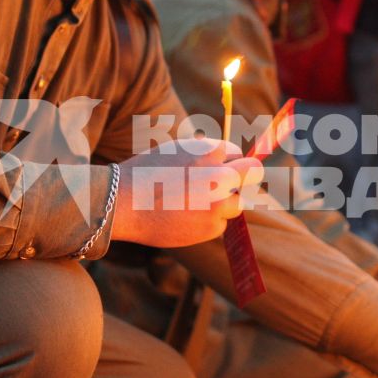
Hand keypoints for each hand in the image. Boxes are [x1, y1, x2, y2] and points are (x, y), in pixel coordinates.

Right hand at [109, 137, 261, 248]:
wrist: (123, 204)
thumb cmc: (145, 174)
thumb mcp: (176, 150)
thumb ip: (202, 154)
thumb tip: (227, 158)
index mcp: (208, 151)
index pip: (237, 153)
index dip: (230, 162)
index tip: (224, 168)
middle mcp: (219, 175)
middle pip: (254, 172)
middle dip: (247, 177)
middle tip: (237, 184)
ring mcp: (218, 203)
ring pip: (239, 202)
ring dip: (225, 204)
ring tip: (197, 205)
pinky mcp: (212, 226)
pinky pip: (221, 224)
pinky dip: (209, 223)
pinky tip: (186, 219)